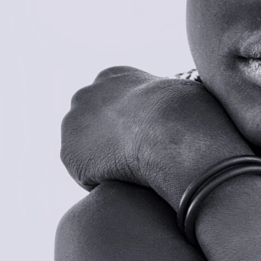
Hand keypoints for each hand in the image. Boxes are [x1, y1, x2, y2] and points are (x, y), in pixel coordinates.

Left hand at [61, 67, 250, 208]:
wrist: (175, 135)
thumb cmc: (192, 115)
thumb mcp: (186, 93)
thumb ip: (171, 99)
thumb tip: (187, 108)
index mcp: (114, 75)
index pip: (114, 104)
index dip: (132, 125)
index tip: (148, 142)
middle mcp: (86, 93)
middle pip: (93, 125)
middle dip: (110, 142)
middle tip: (137, 163)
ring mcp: (73, 123)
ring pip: (87, 151)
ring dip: (106, 164)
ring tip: (135, 178)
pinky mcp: (69, 154)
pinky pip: (87, 176)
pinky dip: (104, 182)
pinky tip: (126, 184)